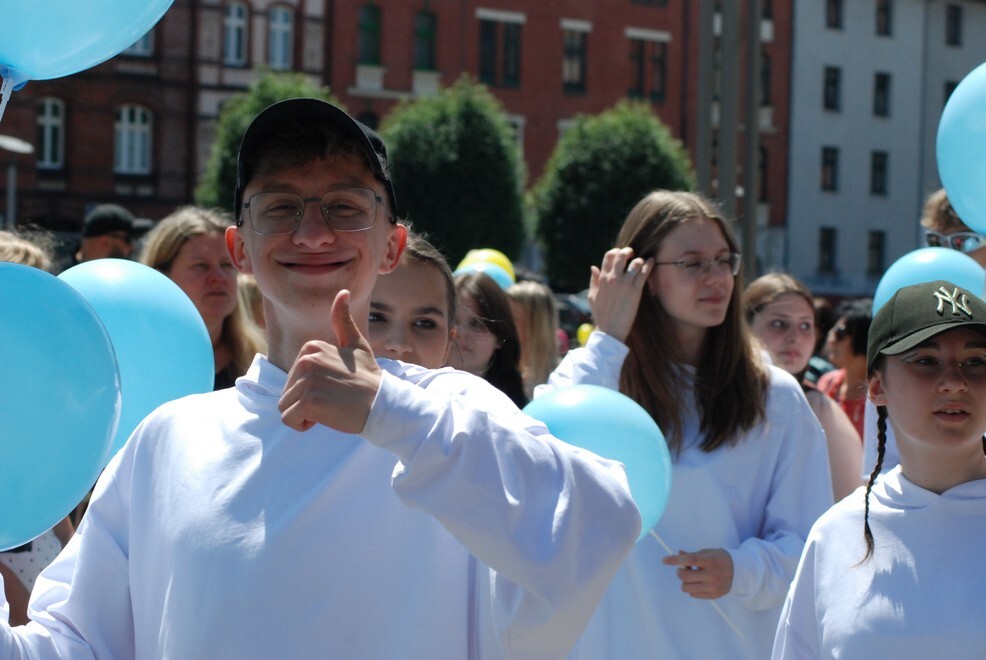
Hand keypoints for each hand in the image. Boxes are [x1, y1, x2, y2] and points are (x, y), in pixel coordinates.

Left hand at [279, 289, 381, 433]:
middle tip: (334, 399)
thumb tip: (343, 292)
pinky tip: (325, 418)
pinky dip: (302, 426)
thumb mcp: (356, 344)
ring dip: (304, 415)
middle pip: (287, 393)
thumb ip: (343, 321)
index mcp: (311, 347)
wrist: (383, 403)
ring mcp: (307, 380)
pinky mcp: (309, 401)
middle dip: (306, 402)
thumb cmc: (368, 378)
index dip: (311, 389)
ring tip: (329, 408)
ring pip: (286, 407)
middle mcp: (306, 360)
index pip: (293, 378)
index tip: (334, 387)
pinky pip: (288, 420)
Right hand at [588, 247, 652, 342]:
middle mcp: (613, 278)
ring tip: (641, 263)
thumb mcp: (592, 296)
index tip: (620, 254)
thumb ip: (593, 280)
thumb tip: (594, 267)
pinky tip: (652, 261)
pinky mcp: (635, 291)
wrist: (610, 329)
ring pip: (635, 263)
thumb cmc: (600, 314)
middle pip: (621, 255)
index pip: (608, 256)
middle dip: (628, 251)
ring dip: (639, 260)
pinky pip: (644, 273)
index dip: (615, 251)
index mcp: (602, 279)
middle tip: (632, 254)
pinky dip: (649, 265)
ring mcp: (625, 284)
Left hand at [662, 548, 733, 599]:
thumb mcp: (708, 552)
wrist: (739, 571)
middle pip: (685, 577)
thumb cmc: (719, 559)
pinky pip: (693, 594)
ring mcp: (713, 587)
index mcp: (711, 561)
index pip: (691, 560)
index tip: (664, 560)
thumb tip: (679, 554)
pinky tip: (700, 582)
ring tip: (693, 576)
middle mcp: (712, 575)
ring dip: (685, 581)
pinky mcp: (713, 595)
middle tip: (684, 568)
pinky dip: (692, 588)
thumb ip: (693, 554)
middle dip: (680, 572)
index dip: (676, 560)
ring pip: (686, 588)